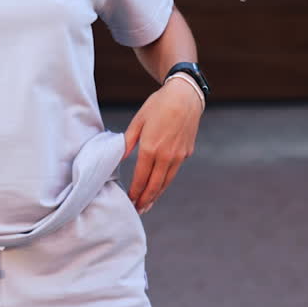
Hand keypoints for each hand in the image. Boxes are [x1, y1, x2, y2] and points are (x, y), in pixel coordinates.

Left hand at [122, 79, 202, 214]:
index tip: (130, 201)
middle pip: (155, 185)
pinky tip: (160, 185)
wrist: (185, 96)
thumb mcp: (138, 121)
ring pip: (167, 181)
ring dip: (157, 195)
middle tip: (138, 210)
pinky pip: (174, 170)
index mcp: (150, 149)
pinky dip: (166, 181)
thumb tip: (120, 158)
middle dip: (146, 200)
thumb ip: (127, 142)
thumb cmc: (158, 105)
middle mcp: (166, 156)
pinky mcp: (186, 152)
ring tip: (149, 204)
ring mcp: (178, 156)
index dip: (135, 192)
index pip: (141, 178)